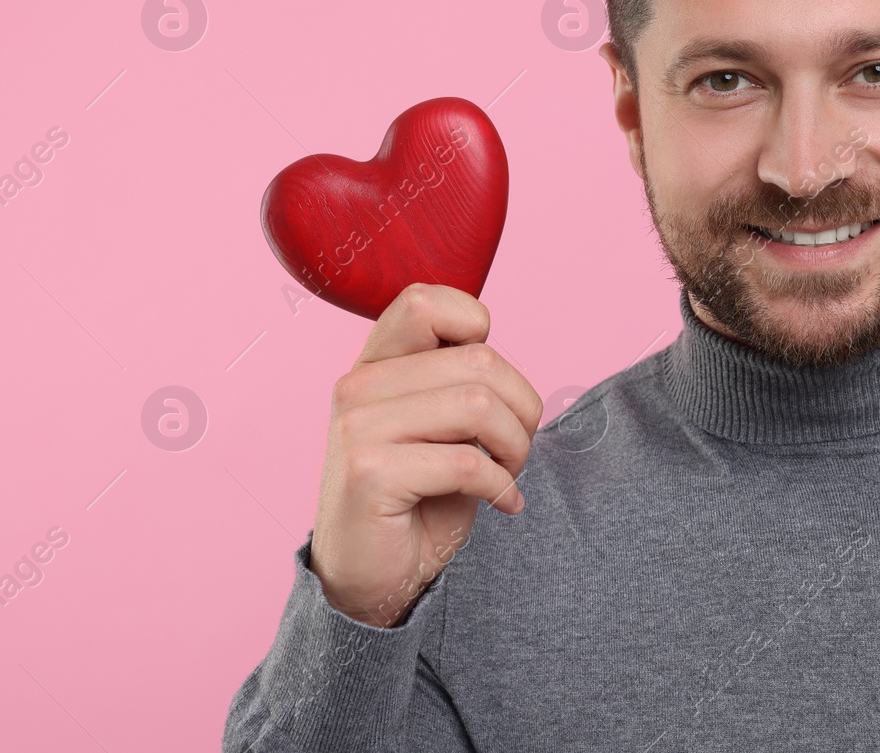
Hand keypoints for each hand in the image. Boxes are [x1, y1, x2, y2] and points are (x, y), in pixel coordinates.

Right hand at [307, 283, 541, 626]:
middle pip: (479, 359)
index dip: (476, 326)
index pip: (424, 301)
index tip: (491, 381)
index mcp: (375, 365)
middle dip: (522, 407)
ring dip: (516, 446)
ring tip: (509, 472)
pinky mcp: (369, 473)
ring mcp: (358, 428)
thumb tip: (490, 345)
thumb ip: (454, 379)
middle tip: (517, 447)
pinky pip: (468, 462)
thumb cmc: (418, 497)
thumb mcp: (439, 425)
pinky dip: (502, 485)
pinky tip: (503, 502)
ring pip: (478, 405)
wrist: (373, 578)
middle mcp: (357, 387)